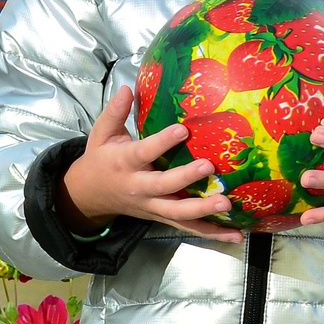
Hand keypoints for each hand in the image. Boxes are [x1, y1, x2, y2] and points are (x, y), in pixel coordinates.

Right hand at [58, 85, 245, 243]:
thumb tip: (127, 88)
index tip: (181, 130)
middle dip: (186, 178)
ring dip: (203, 211)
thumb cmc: (101, 159)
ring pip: (177, 213)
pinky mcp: (161, 218)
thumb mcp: (100, 134)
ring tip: (226, 204)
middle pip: (163, 187)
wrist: (88, 196)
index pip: (143, 152)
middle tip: (209, 167)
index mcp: (123, 163)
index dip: (161, 143)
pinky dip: (212, 233)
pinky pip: (187, 228)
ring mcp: (151, 206)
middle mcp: (138, 187)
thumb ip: (114, 112)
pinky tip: (235, 235)